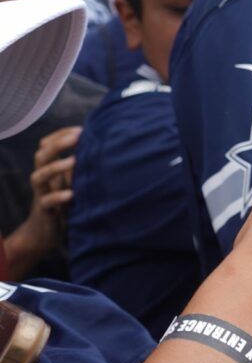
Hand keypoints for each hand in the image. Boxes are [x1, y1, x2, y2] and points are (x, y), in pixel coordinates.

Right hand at [14, 127, 79, 256]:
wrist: (46, 233)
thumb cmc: (64, 203)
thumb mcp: (72, 182)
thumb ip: (79, 167)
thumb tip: (102, 148)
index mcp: (49, 169)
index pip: (46, 145)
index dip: (61, 134)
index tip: (82, 129)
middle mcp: (43, 179)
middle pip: (40, 155)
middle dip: (57, 144)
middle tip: (77, 137)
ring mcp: (42, 194)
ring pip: (38, 176)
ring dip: (56, 167)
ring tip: (75, 161)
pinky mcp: (44, 211)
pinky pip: (47, 202)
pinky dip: (58, 197)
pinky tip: (71, 194)